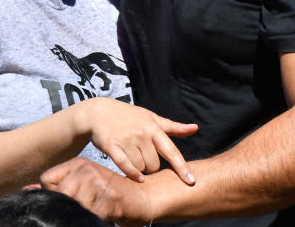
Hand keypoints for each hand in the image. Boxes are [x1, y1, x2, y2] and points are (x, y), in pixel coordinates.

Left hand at [41, 157, 150, 226]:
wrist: (144, 197)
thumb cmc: (112, 194)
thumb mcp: (85, 185)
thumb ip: (60, 187)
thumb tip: (29, 190)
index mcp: (78, 164)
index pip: (47, 179)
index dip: (52, 194)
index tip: (66, 200)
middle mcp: (86, 170)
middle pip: (59, 194)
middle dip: (66, 206)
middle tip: (84, 208)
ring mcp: (97, 183)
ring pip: (73, 206)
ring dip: (82, 214)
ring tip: (95, 210)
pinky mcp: (109, 200)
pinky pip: (90, 216)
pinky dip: (94, 219)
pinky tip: (104, 216)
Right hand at [76, 97, 196, 184]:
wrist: (98, 112)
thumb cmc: (129, 117)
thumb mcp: (151, 118)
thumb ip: (173, 127)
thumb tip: (195, 128)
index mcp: (153, 128)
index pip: (171, 151)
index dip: (182, 167)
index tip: (191, 181)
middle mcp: (141, 134)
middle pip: (154, 165)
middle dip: (150, 166)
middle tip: (143, 157)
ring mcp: (126, 140)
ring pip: (140, 168)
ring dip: (139, 169)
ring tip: (133, 157)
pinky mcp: (112, 146)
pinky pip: (126, 167)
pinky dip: (131, 174)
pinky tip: (134, 175)